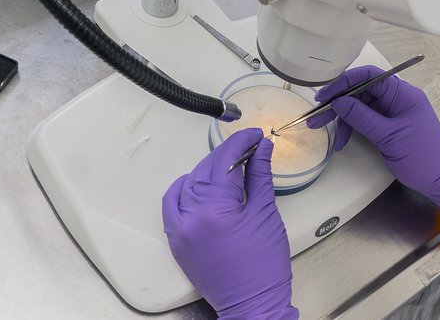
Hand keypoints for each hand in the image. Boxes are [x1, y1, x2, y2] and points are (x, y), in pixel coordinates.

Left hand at [162, 129, 297, 318]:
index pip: (225, 162)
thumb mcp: (266, 215)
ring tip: (231, 167)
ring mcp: (180, 229)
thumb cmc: (263, 267)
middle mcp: (191, 217)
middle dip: (228, 155)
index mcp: (216, 210)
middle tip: (250, 149)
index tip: (255, 137)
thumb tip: (261, 150)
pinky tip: (200, 183)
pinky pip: (173, 204)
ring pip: (189, 183)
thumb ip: (260, 177)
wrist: (252, 304)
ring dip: (209, 170)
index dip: (241, 143)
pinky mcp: (177, 240)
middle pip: (206, 169)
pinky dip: (185, 189)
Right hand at [309, 66, 439, 213]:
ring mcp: (393, 111)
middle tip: (317, 117)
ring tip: (323, 131)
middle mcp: (398, 98)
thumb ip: (362, 117)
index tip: (325, 96)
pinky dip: (352, 128)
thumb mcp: (389, 137)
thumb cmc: (420, 156)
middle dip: (339, 103)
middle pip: (362, 91)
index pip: (370, 76)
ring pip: (360, 106)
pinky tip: (342, 141)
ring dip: (342, 118)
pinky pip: (366, 119)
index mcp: (403, 94)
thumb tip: (338, 102)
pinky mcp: (389, 125)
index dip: (345, 82)